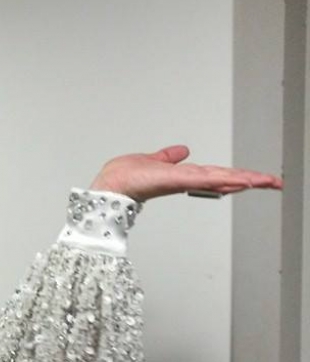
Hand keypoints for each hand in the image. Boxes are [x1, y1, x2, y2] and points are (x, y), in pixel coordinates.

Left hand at [89, 145, 282, 201]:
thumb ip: (168, 157)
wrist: (109, 185)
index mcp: (182, 175)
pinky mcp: (174, 180)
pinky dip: (221, 179)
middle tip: (276, 183)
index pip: (216, 173)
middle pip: (224, 178)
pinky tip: (239, 180)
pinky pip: (202, 179)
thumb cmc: (123, 177)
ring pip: (218, 178)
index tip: (259, 178)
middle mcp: (185, 180)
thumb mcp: (152, 160)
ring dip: (243, 179)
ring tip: (266, 181)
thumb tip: (182, 151)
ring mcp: (181, 181)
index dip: (238, 175)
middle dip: (251, 180)